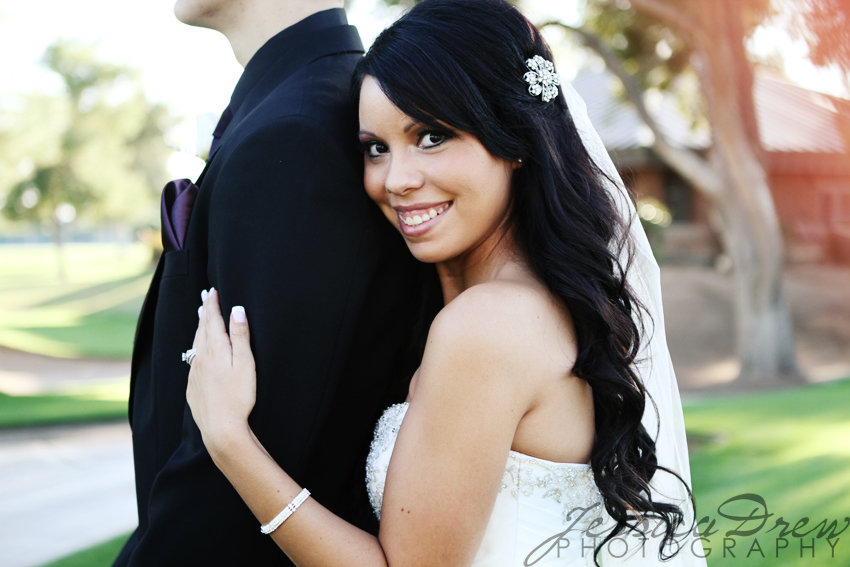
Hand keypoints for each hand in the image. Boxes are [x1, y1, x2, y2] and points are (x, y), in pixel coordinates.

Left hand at [186, 288, 256, 453]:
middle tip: (205, 298)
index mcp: (215, 349)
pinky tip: (198, 351)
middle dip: (204, 312)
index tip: (212, 291)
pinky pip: (193, 360)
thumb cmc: (238, 397)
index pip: (212, 320)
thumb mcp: (245, 363)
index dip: (213, 304)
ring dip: (199, 328)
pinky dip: (196, 348)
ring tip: (201, 318)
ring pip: (195, 344)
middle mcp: (201, 358)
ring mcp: (194, 373)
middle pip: (202, 329)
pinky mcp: (193, 387)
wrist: (220, 428)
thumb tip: (237, 310)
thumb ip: (240, 336)